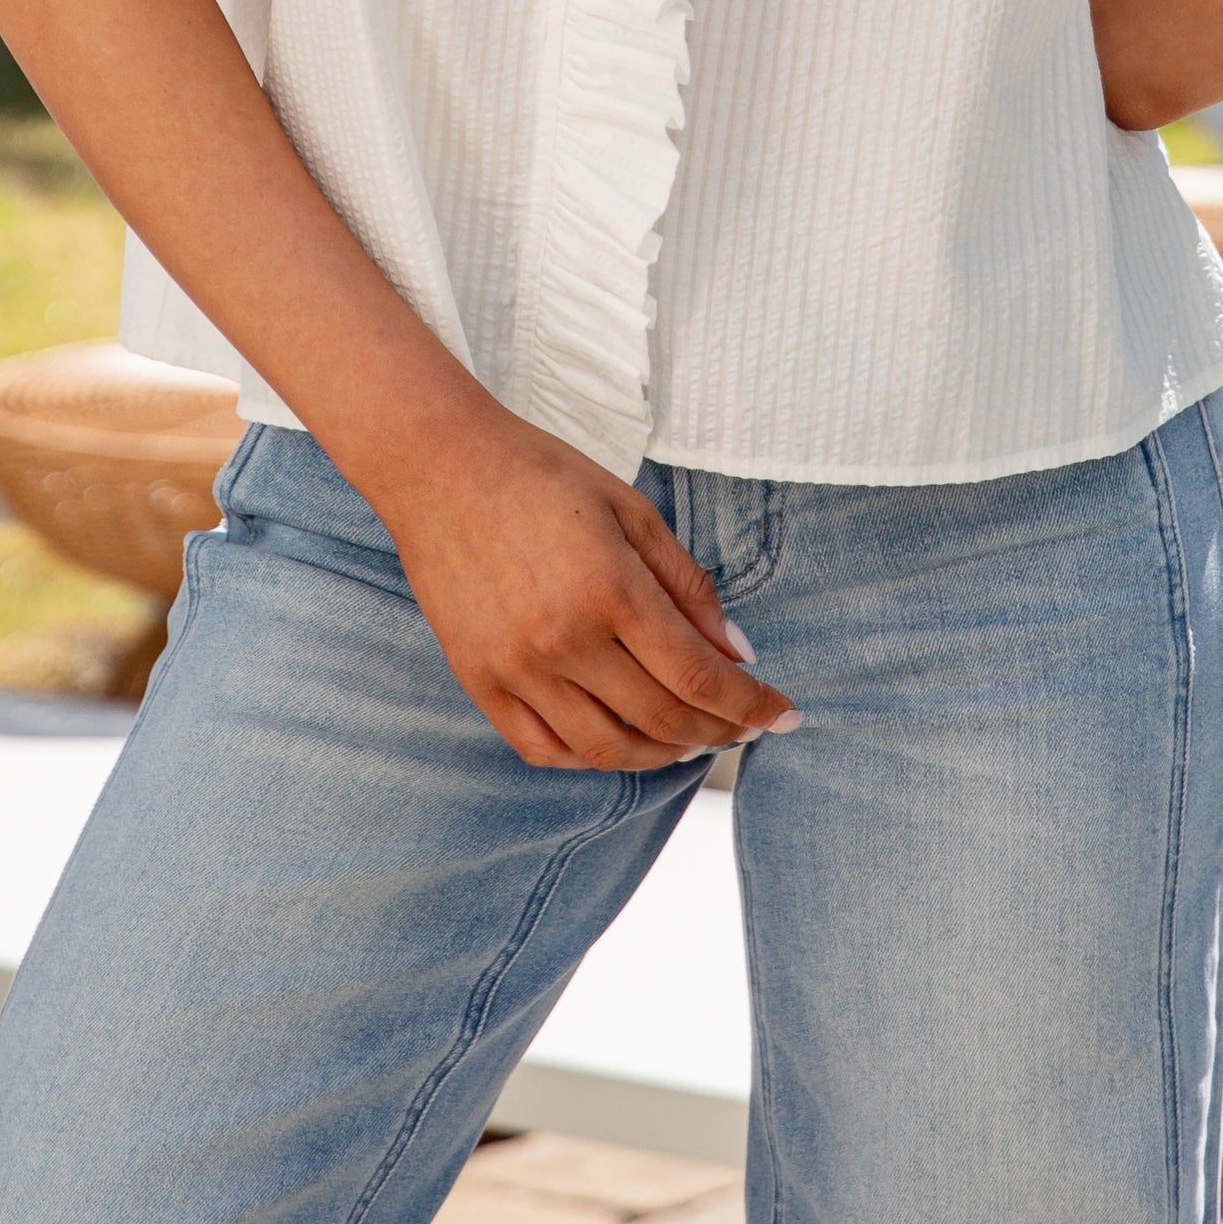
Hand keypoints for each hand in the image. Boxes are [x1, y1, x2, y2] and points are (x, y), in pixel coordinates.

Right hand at [376, 409, 801, 772]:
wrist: (439, 467)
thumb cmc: (541, 477)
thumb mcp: (632, 511)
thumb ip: (688, 586)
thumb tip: (738, 652)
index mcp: (610, 589)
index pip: (698, 676)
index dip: (750, 704)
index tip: (783, 714)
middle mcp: (563, 640)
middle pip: (662, 719)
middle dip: (718, 730)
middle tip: (742, 725)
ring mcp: (516, 668)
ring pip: (606, 748)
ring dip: (662, 753)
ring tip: (690, 738)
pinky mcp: (479, 680)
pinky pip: (543, 748)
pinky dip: (591, 756)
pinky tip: (620, 740)